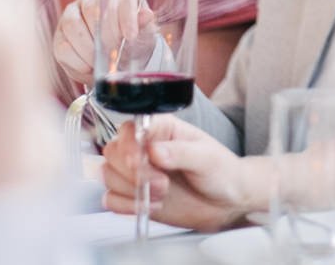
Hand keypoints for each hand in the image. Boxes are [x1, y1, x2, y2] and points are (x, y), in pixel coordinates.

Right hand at [54, 0, 154, 87]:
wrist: (118, 60)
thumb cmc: (132, 42)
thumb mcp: (143, 35)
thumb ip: (143, 25)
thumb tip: (146, 14)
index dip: (126, 16)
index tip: (131, 36)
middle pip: (93, 8)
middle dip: (104, 33)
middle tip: (113, 50)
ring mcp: (71, 14)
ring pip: (72, 24)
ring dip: (87, 47)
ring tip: (99, 60)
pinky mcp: (59, 34)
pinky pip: (62, 45)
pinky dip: (77, 60)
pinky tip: (88, 66)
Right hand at [101, 117, 264, 230]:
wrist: (225, 202)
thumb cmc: (221, 171)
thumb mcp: (207, 158)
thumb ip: (181, 152)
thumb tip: (154, 151)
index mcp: (163, 129)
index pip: (131, 128)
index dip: (129, 144)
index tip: (139, 160)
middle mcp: (144, 148)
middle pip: (113, 152)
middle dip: (133, 172)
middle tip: (161, 183)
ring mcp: (136, 172)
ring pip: (109, 175)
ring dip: (132, 189)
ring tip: (162, 193)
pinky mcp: (132, 195)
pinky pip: (110, 199)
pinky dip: (127, 206)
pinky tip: (152, 205)